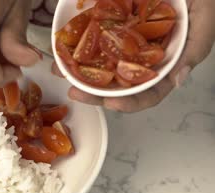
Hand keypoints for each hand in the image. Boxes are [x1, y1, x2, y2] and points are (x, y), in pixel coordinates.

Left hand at [52, 0, 214, 112]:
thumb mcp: (205, 20)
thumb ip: (195, 49)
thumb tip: (177, 80)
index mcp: (164, 63)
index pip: (148, 93)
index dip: (130, 103)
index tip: (111, 104)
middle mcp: (142, 57)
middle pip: (118, 83)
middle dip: (94, 93)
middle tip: (75, 93)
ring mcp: (126, 41)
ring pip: (101, 63)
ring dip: (79, 71)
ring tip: (60, 72)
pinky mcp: (113, 24)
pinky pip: (93, 37)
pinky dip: (77, 44)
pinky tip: (63, 48)